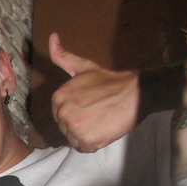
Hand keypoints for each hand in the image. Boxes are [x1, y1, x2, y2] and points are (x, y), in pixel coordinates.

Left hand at [48, 34, 139, 151]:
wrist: (134, 92)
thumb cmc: (109, 81)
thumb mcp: (83, 67)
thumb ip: (63, 57)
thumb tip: (52, 37)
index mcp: (58, 98)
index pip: (60, 116)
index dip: (76, 113)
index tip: (90, 105)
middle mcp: (63, 113)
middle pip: (66, 129)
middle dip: (80, 124)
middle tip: (97, 113)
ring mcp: (74, 128)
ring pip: (75, 140)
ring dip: (87, 135)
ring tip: (101, 121)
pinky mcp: (88, 140)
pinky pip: (85, 148)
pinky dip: (95, 143)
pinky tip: (105, 129)